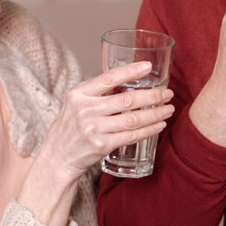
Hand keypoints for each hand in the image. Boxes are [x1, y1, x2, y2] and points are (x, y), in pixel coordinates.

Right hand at [37, 60, 174, 179]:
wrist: (57, 158)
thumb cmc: (69, 129)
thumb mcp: (74, 104)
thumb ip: (95, 93)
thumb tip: (124, 79)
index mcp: (79, 94)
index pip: (108, 78)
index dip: (130, 71)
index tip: (148, 67)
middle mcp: (85, 110)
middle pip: (127, 100)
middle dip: (153, 95)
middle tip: (167, 93)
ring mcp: (94, 129)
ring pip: (133, 119)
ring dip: (155, 113)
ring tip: (168, 109)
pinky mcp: (101, 146)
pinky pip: (131, 136)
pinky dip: (149, 130)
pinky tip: (159, 125)